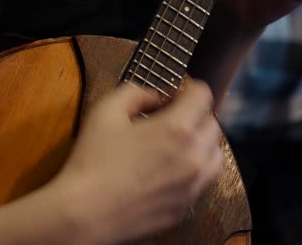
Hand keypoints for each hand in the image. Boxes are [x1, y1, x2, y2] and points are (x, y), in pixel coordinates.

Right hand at [52, 80, 223, 243]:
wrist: (85, 214)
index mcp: (176, 129)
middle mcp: (193, 156)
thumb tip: (156, 96)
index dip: (190, 88)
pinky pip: (204, 180)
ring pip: (216, 154)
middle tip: (172, 117)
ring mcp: (193, 184)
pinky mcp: (186, 205)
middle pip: (213, 124)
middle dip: (196, 114)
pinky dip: (197, 168)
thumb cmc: (92, 162)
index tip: (176, 93)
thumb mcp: (106, 112)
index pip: (203, 96)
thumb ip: (136, 93)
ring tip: (180, 143)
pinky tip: (173, 169)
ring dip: (203, 142)